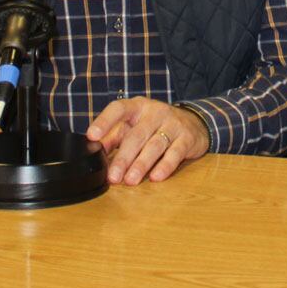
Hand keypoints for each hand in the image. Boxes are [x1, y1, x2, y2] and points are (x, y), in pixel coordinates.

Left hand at [85, 98, 208, 184]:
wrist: (194, 122)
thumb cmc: (156, 125)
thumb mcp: (134, 125)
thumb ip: (114, 137)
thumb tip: (94, 151)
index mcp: (138, 107)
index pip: (119, 109)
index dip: (104, 121)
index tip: (92, 136)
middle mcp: (155, 112)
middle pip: (136, 135)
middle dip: (123, 158)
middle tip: (113, 176)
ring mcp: (173, 124)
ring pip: (155, 145)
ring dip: (141, 165)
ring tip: (131, 180)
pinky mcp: (187, 138)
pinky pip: (175, 153)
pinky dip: (165, 166)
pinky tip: (156, 177)